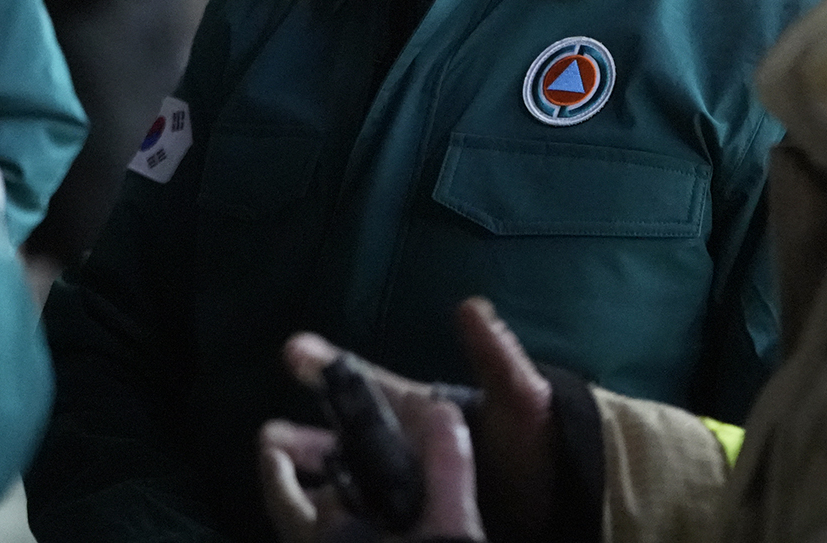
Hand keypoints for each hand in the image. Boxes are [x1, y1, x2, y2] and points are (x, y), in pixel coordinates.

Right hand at [262, 299, 558, 542]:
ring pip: (340, 481)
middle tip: (268, 439)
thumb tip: (470, 306)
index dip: (326, 363)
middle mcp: (400, 446)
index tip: (292, 349)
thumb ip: (496, 357)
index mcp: (418, 409)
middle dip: (300, 438)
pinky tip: (313, 520)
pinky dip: (333, 516)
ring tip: (278, 480)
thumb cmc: (535, 446)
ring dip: (309, 479)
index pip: (364, 382)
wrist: (558, 505)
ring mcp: (399, 488)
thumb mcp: (521, 400)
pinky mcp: (405, 523)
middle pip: (338, 438)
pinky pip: (359, 516)